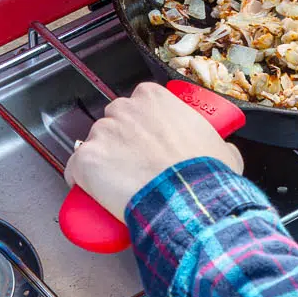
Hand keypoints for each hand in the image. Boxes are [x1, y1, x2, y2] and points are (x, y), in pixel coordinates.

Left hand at [64, 82, 243, 219]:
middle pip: (114, 120)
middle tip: (134, 165)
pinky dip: (79, 180)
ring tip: (117, 184)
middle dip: (121, 140)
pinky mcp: (85, 159)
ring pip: (94, 143)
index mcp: (154, 97)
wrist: (188, 199)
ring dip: (102, 160)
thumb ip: (218, 142)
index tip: (148, 142)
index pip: (139, 104)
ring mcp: (102, 133)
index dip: (142, 125)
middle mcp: (124, 109)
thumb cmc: (204, 173)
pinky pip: (74, 169)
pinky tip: (90, 192)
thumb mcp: (223, 149)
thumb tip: (220, 150)